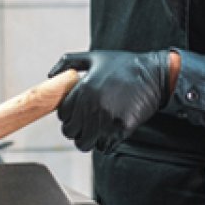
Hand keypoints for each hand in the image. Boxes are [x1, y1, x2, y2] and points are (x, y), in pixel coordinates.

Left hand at [48, 50, 170, 151]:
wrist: (154, 75)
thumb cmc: (124, 65)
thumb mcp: (94, 57)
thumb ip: (69, 62)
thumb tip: (51, 75)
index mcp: (84, 89)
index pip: (63, 114)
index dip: (68, 115)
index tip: (76, 113)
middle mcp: (92, 106)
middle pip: (70, 132)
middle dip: (76, 129)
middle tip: (85, 123)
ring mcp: (107, 119)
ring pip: (84, 143)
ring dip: (88, 139)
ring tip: (96, 130)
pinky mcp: (121, 129)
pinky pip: (104, 147)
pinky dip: (104, 144)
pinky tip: (109, 132)